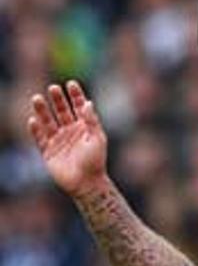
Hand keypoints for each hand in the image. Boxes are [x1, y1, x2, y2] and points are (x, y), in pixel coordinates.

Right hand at [27, 81, 108, 195]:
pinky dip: (36, 129)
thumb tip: (87, 102)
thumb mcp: (97, 138)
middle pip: (62, 111)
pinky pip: (40, 138)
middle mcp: (71, 131)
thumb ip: (91, 120)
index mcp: (85, 126)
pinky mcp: (48, 151)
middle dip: (57, 100)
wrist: (86, 183)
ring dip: (42, 111)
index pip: (79, 107)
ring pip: (48, 122)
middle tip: (52, 88)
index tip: (70, 83)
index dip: (75, 95)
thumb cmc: (96, 160)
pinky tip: (32, 120)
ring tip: (36, 98)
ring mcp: (59, 140)